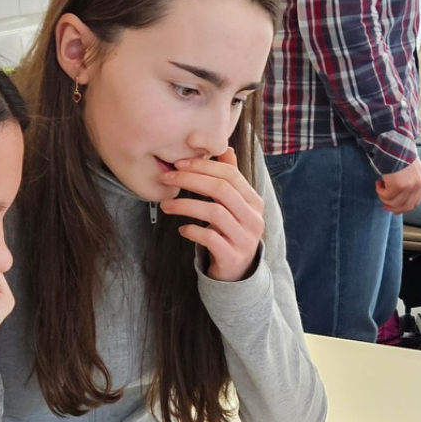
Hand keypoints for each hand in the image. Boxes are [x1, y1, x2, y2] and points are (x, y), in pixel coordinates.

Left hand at [159, 147, 264, 281]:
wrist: (237, 272)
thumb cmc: (230, 233)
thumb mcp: (234, 206)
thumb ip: (231, 179)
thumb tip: (226, 149)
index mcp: (254, 201)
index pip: (230, 175)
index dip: (203, 166)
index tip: (179, 164)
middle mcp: (253, 218)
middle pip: (221, 190)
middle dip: (190, 180)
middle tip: (167, 179)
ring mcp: (245, 238)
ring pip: (214, 213)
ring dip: (185, 205)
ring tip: (166, 205)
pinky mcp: (232, 256)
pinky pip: (210, 238)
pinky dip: (193, 231)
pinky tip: (182, 229)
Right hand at [375, 157, 420, 213]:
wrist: (393, 143)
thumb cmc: (397, 155)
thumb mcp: (408, 170)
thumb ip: (407, 184)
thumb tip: (398, 200)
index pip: (415, 202)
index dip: (403, 207)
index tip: (393, 207)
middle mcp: (418, 184)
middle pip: (406, 207)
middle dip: (393, 207)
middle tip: (384, 203)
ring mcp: (409, 185)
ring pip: (394, 203)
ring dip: (384, 197)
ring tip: (380, 187)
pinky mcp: (398, 185)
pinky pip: (386, 196)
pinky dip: (380, 191)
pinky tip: (378, 182)